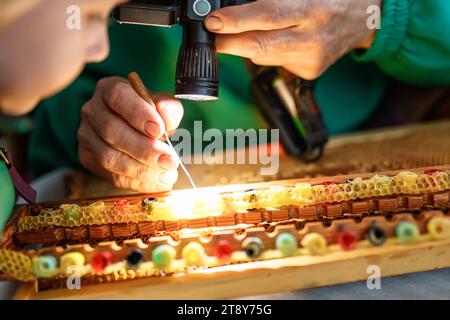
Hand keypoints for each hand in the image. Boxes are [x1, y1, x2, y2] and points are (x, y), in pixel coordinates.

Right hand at [78, 77, 183, 192]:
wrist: (137, 132)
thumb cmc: (151, 115)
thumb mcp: (163, 106)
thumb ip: (169, 107)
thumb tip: (165, 111)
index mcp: (109, 89)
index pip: (117, 96)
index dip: (138, 113)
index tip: (159, 130)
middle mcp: (92, 110)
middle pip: (112, 131)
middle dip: (144, 149)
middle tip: (169, 160)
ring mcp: (86, 136)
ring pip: (109, 157)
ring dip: (141, 170)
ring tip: (167, 174)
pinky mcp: (88, 159)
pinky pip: (111, 175)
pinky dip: (137, 182)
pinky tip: (157, 181)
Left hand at [205, 0, 379, 78]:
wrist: (364, 18)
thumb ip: (272, 0)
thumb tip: (237, 6)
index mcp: (312, 8)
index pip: (268, 15)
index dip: (237, 20)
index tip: (214, 21)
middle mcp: (312, 37)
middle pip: (260, 46)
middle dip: (229, 44)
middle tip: (211, 37)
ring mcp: (311, 59)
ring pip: (263, 57)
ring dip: (246, 46)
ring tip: (243, 32)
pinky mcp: (309, 72)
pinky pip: (276, 63)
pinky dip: (267, 52)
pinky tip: (279, 40)